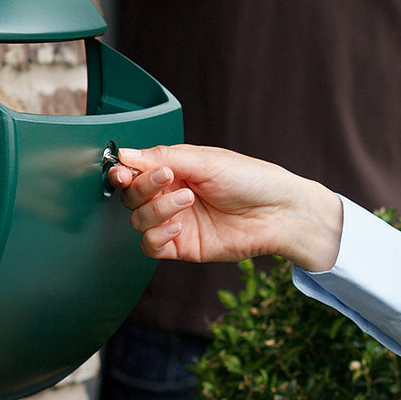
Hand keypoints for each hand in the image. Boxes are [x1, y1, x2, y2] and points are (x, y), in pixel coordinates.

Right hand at [109, 143, 343, 272]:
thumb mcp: (206, 160)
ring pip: (138, 220)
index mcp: (176, 168)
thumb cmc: (252, 179)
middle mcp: (171, 194)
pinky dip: (157, 235)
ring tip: (186, 199)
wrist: (280, 212)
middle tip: (164, 179)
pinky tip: (177, 226)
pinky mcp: (183, 246)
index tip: (120, 170)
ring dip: (156, 209)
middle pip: (131, 196)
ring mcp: (176, 221)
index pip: (135, 170)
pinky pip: (151, 246)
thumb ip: (163, 157)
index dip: (122, 170)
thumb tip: (126, 153)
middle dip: (141, 187)